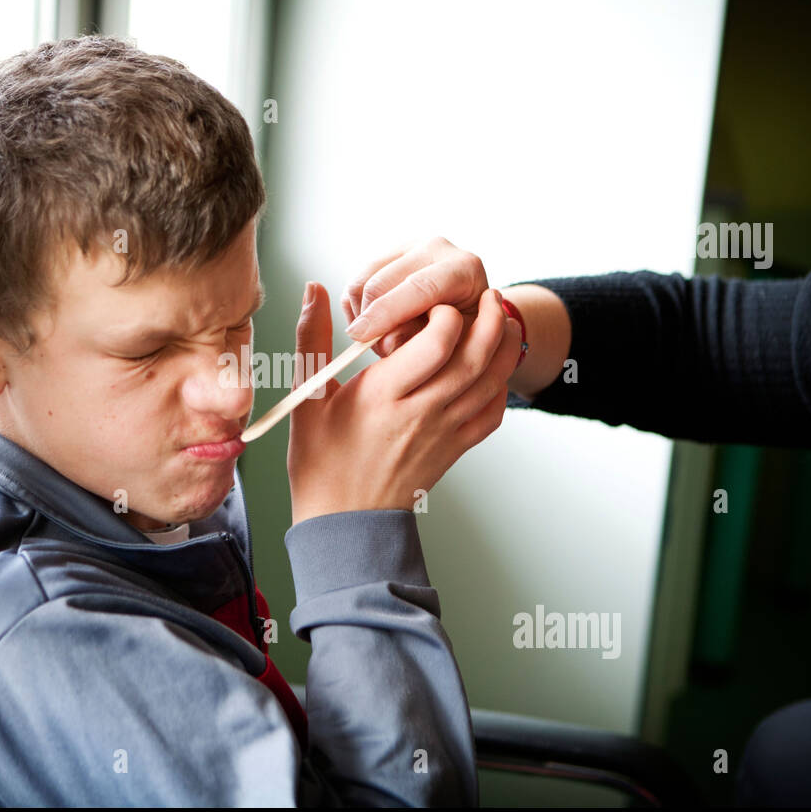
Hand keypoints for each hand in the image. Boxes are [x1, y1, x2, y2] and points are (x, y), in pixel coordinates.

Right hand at [287, 281, 520, 525]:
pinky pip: (491, 415)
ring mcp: (443, 434)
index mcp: (383, 396)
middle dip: (488, 320)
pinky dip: (501, 388)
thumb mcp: (307, 398)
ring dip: (503, 348)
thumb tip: (313, 289)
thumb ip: (312, 339)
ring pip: (490, 383)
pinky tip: (494, 370)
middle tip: (487, 294)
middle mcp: (420, 413)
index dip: (445, 314)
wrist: (344, 522)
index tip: (434, 302)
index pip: (436, 343)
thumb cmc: (320, 460)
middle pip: (473, 358)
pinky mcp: (454, 451)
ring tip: (501, 321)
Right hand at [341, 236, 491, 358]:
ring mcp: (411, 247)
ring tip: (378, 339)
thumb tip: (384, 342)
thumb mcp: (456, 346)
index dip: (387, 312)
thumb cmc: (466, 335)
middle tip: (374, 349)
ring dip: (360, 316)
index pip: (419, 287)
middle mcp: (437, 248)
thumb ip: (425, 344)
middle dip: (368, 320)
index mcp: (465, 269)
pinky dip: (356, 309)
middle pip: (382, 282)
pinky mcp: (390, 254)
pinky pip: (356, 282)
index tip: (361, 337)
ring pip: (363, 281)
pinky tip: (373, 326)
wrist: (467, 316)